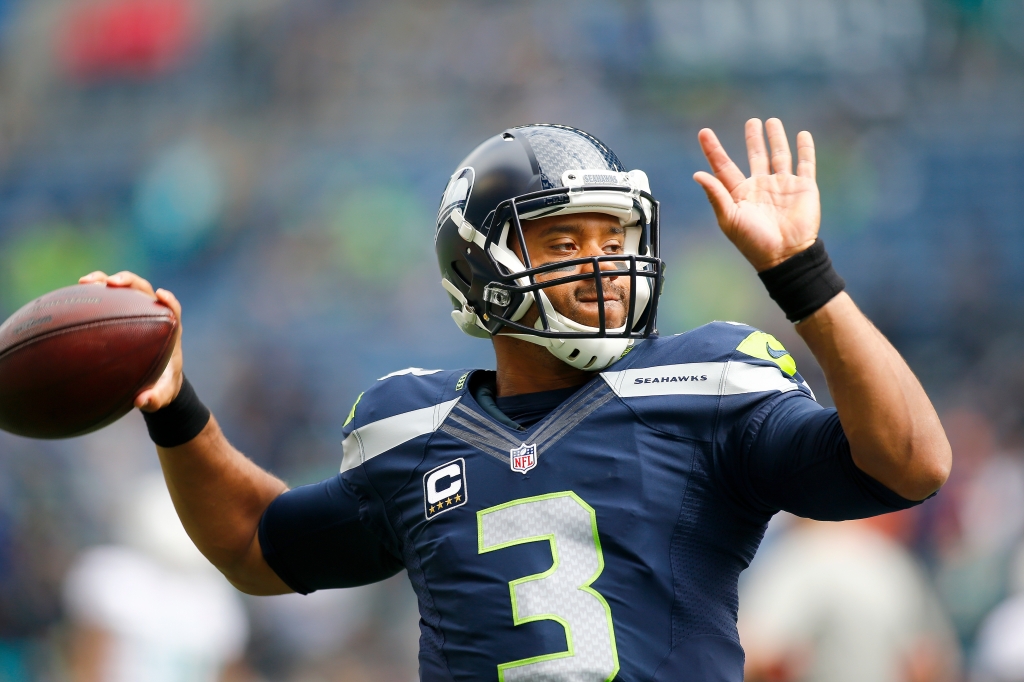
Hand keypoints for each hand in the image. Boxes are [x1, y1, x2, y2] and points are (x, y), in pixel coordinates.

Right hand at [78, 271, 183, 411]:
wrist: (156, 382)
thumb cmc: (161, 387)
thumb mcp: (162, 396)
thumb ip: (156, 399)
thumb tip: (142, 402)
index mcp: (169, 331)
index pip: (173, 309)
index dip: (169, 301)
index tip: (160, 296)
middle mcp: (153, 317)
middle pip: (144, 290)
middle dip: (129, 281)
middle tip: (111, 283)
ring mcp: (136, 313)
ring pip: (124, 291)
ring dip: (105, 281)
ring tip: (85, 282)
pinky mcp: (121, 315)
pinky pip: (107, 301)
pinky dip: (93, 296)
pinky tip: (72, 297)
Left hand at [694, 118, 819, 271]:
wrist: (785, 255)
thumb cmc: (753, 241)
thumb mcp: (729, 218)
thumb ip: (715, 195)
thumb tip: (697, 174)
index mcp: (740, 193)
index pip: (724, 166)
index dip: (713, 149)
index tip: (704, 132)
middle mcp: (761, 186)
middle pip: (756, 156)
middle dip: (753, 138)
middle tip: (752, 121)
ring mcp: (783, 185)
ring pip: (779, 155)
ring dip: (776, 138)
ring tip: (771, 122)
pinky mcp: (804, 188)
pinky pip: (805, 163)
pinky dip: (805, 149)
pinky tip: (802, 135)